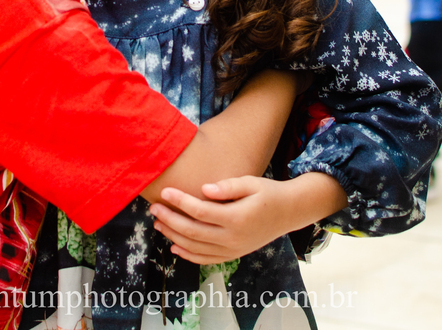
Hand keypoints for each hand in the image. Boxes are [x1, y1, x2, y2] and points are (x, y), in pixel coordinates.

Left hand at [149, 177, 307, 264]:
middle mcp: (233, 238)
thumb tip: (204, 190)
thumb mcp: (251, 182)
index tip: (165, 191)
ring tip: (158, 223)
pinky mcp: (233, 255)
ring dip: (173, 237)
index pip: (200, 212)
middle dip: (170, 219)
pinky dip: (188, 255)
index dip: (180, 201)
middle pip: (192, 232)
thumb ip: (228, 186)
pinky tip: (174, 247)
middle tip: (154, 208)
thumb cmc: (267, 193)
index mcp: (237, 218)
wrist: (288, 213)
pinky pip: (206, 259)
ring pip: (195, 248)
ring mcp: (233, 250)